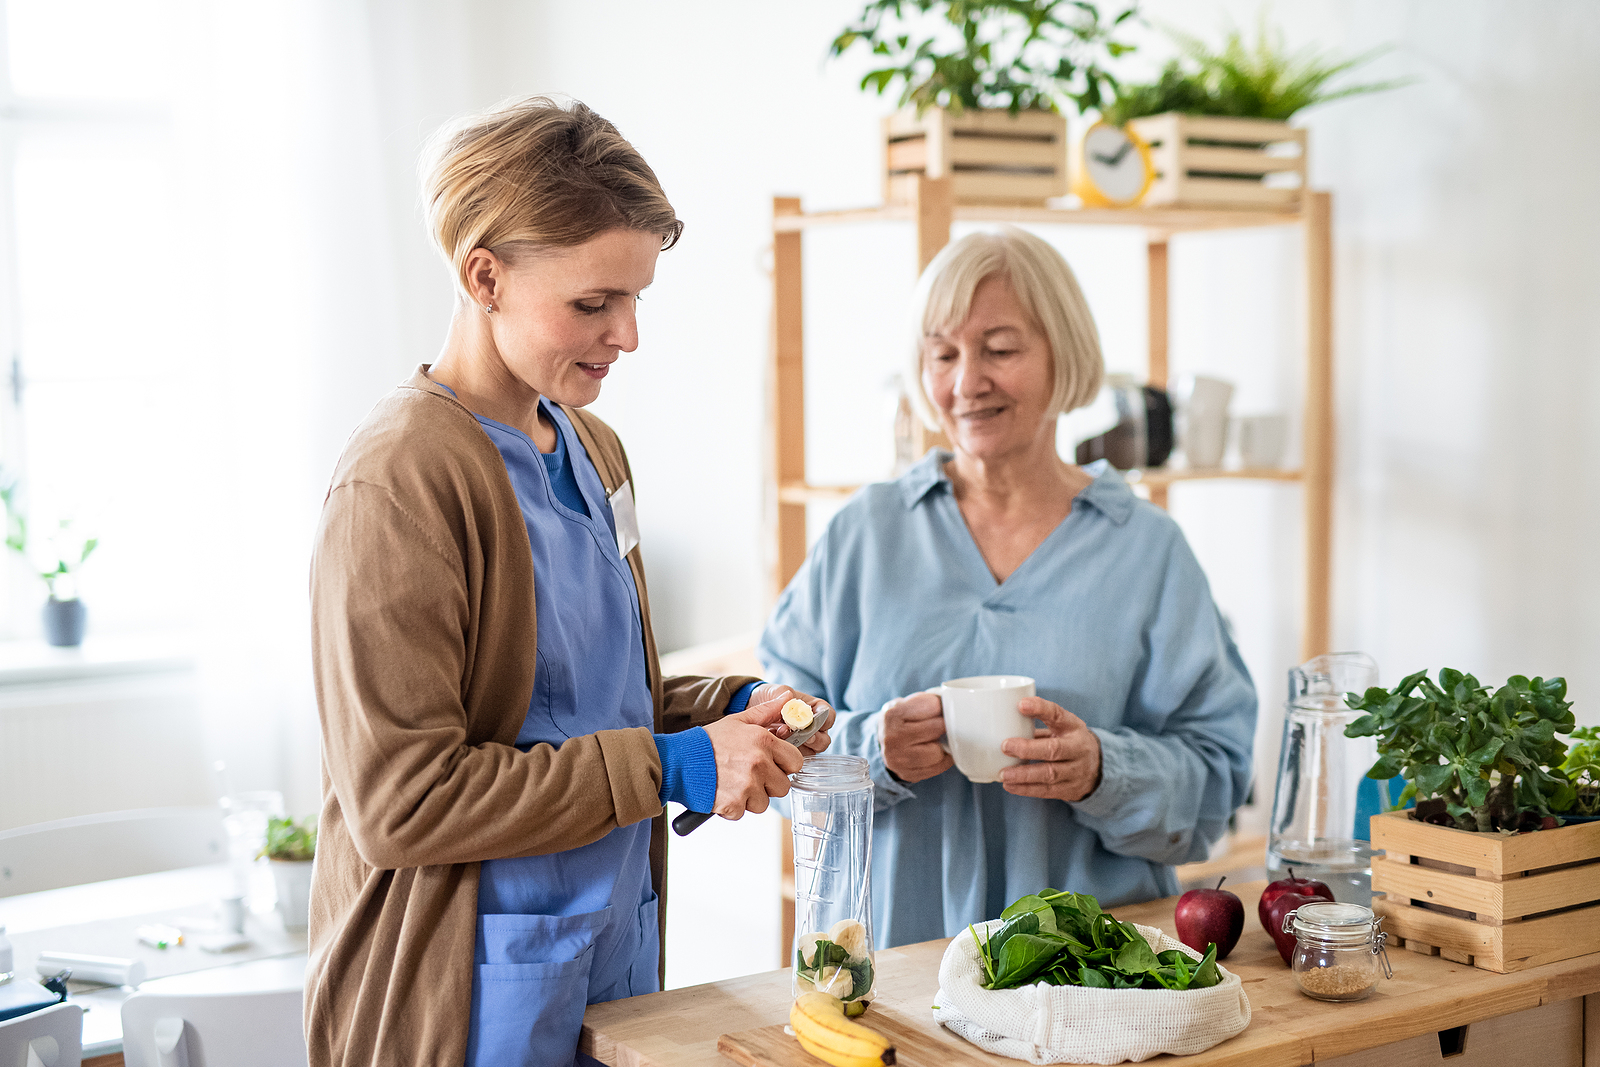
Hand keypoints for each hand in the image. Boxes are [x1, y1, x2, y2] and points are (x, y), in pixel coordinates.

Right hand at [702, 700, 805, 819]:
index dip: (785, 765)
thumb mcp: (737, 721)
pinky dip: (732, 808)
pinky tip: (722, 793)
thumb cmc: (707, 741)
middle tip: (748, 776)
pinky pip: (743, 813)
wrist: (676, 762)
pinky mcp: (733, 804)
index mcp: (763, 741)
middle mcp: (759, 763)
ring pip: (764, 803)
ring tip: (732, 784)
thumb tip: (788, 697)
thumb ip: (766, 711)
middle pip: (783, 786)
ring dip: (750, 798)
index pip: (796, 762)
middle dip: (768, 785)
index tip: (772, 765)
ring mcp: (747, 786)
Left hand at [748, 683, 834, 755]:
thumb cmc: (768, 697)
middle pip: (823, 740)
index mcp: (815, 709)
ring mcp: (802, 742)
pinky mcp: (791, 753)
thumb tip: (790, 698)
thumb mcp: (775, 691)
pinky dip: (784, 750)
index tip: (810, 719)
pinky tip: (771, 739)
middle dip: (810, 738)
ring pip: (810, 751)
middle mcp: (812, 728)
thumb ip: (784, 694)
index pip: (828, 717)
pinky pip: (794, 757)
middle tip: (795, 732)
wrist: (751, 708)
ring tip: (778, 732)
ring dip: (795, 744)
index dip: (823, 720)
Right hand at [880, 691, 953, 783]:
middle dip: (943, 725)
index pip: (932, 706)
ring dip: (942, 745)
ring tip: (937, 740)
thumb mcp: (905, 703)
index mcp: (892, 715)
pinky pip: (937, 768)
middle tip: (941, 724)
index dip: (940, 706)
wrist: (883, 742)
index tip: (939, 708)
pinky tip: (937, 752)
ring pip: (937, 753)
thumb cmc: (901, 720)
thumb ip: (926, 701)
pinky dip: (942, 760)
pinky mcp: (908, 774)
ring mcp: (899, 759)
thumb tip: (953, 705)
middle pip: (936, 729)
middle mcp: (892, 738)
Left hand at [998, 697, 1101, 801]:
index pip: (1058, 714)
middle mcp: (1078, 748)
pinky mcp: (1070, 789)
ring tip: (1003, 774)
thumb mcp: (1061, 725)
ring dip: (1024, 774)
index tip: (1021, 704)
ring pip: (1050, 774)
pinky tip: (1009, 785)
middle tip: (1005, 746)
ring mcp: (1076, 771)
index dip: (1040, 708)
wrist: (1096, 768)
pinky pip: (1047, 791)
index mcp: (1073, 727)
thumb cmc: (1068, 741)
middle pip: (1054, 749)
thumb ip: (1039, 721)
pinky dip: (1026, 789)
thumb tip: (1005, 717)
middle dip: (1028, 749)